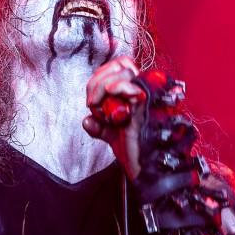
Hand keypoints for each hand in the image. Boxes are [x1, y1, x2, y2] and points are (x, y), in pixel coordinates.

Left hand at [82, 55, 146, 178]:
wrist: (144, 170)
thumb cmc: (134, 152)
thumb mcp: (112, 135)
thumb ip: (99, 126)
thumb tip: (86, 120)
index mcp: (137, 93)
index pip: (121, 66)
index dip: (102, 75)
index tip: (93, 99)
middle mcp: (144, 90)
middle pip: (119, 65)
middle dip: (97, 81)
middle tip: (92, 104)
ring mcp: (147, 95)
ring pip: (122, 72)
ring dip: (101, 87)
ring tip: (98, 107)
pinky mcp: (146, 104)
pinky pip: (129, 86)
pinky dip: (114, 89)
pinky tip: (107, 105)